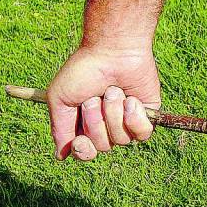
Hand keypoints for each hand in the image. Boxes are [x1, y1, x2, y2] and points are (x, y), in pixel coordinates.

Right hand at [46, 45, 160, 160]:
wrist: (113, 51)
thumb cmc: (83, 70)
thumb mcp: (60, 99)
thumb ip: (60, 129)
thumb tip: (61, 156)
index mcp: (84, 123)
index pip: (85, 153)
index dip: (83, 150)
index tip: (80, 140)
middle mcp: (106, 125)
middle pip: (103, 147)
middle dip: (96, 121)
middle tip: (94, 97)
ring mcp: (126, 121)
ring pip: (121, 140)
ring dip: (113, 112)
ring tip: (113, 90)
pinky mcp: (147, 116)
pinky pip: (142, 134)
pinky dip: (134, 117)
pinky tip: (131, 99)